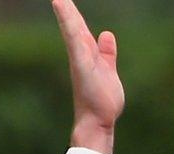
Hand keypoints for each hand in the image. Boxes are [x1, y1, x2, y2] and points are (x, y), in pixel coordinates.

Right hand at [52, 0, 124, 153]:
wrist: (97, 122)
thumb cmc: (102, 101)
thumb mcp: (109, 70)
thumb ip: (107, 53)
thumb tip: (106, 34)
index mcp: (88, 54)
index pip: (80, 27)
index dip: (73, 12)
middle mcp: (81, 54)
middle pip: (74, 25)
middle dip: (66, 8)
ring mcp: (80, 59)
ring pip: (72, 31)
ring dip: (65, 13)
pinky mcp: (81, 65)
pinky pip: (76, 42)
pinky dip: (69, 26)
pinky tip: (65, 13)